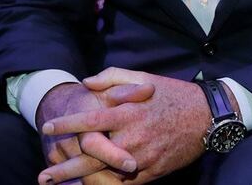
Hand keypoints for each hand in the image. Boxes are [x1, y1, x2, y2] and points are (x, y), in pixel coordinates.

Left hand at [40, 68, 213, 184]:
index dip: (67, 125)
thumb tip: (87, 83)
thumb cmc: (174, 95)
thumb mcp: (145, 78)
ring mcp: (143, 157)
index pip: (90, 120)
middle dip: (64, 167)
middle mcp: (133, 137)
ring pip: (105, 174)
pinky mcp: (152, 171)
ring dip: (80, 182)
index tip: (48, 128)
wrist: (208, 116)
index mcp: (129, 112)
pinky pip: (124, 184)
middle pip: (91, 156)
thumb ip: (114, 78)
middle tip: (43, 175)